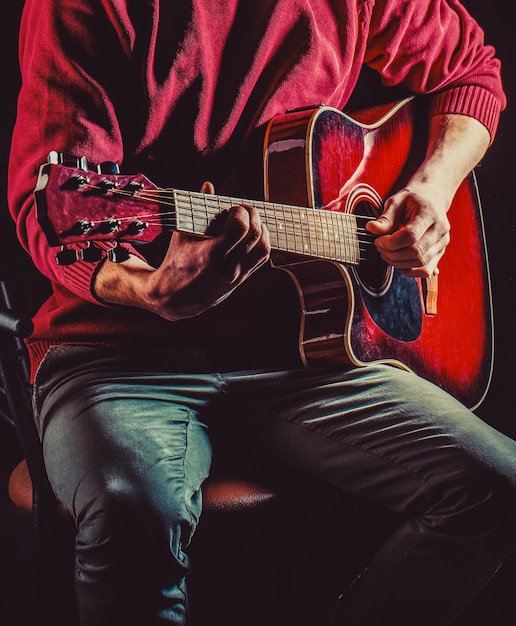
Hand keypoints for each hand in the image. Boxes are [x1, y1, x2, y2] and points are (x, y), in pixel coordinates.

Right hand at [142, 182, 270, 319]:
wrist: (177, 297)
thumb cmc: (177, 263)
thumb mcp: (182, 235)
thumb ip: (198, 210)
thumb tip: (208, 185)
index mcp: (211, 256)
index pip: (239, 228)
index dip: (240, 212)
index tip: (233, 207)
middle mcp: (228, 267)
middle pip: (255, 235)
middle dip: (253, 216)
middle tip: (244, 209)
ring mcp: (237, 275)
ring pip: (264, 248)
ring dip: (261, 229)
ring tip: (251, 221)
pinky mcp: (242, 279)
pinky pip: (261, 258)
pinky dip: (261, 242)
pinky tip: (251, 234)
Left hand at [366, 183, 450, 277]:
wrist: (431, 199)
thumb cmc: (412, 200)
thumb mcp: (396, 201)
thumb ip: (385, 218)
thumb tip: (371, 229)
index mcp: (429, 213)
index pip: (411, 235)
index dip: (390, 243)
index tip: (378, 240)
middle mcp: (440, 229)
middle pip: (416, 252)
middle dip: (392, 254)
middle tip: (380, 248)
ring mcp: (442, 242)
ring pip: (420, 263)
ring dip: (398, 263)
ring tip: (387, 254)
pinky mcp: (440, 252)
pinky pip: (425, 270)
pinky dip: (408, 270)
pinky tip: (398, 261)